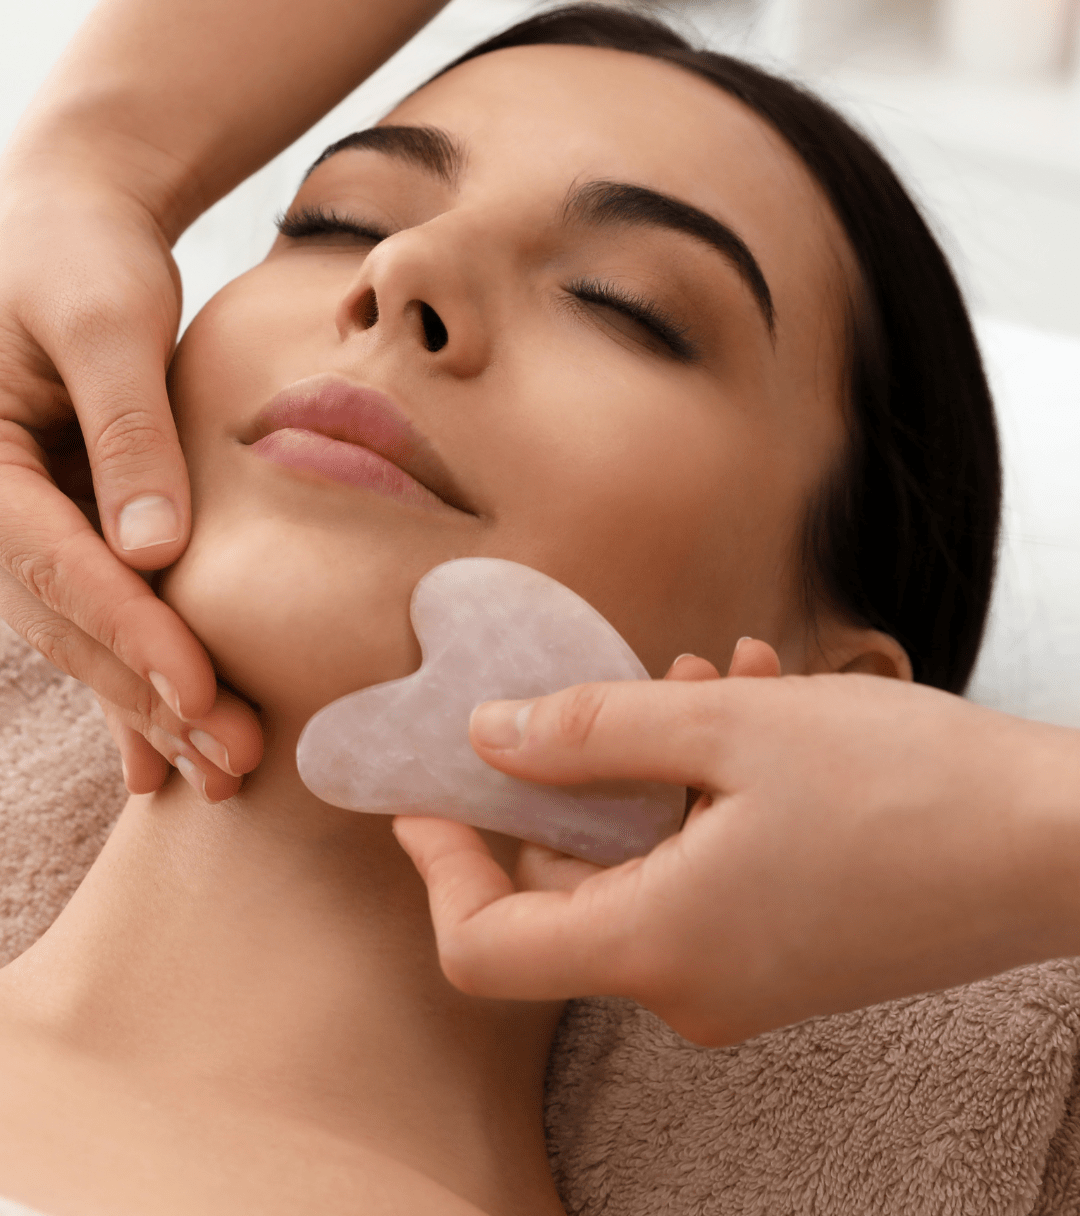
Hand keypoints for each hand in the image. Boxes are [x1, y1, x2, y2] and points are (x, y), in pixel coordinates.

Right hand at [0, 162, 260, 799]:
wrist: (71, 223)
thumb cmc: (85, 251)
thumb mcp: (107, 320)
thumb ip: (127, 428)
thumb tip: (156, 553)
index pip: (54, 564)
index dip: (131, 635)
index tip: (200, 694)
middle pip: (66, 619)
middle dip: (150, 695)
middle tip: (230, 762)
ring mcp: (17, 522)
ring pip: (82, 632)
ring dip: (149, 704)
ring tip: (221, 769)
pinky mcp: (60, 526)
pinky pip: (94, 612)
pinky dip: (132, 676)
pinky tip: (164, 748)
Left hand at [395, 647, 1079, 1045]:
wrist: (1062, 846)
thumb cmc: (908, 787)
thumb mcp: (728, 729)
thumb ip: (589, 732)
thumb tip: (488, 738)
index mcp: (657, 948)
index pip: (485, 944)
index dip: (439, 864)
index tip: (425, 790)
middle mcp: (691, 987)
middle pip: (570, 885)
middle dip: (583, 771)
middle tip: (634, 679)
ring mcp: (745, 978)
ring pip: (647, 862)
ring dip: (661, 764)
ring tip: (726, 677)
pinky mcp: (790, 954)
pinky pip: (707, 873)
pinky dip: (712, 796)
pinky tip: (765, 710)